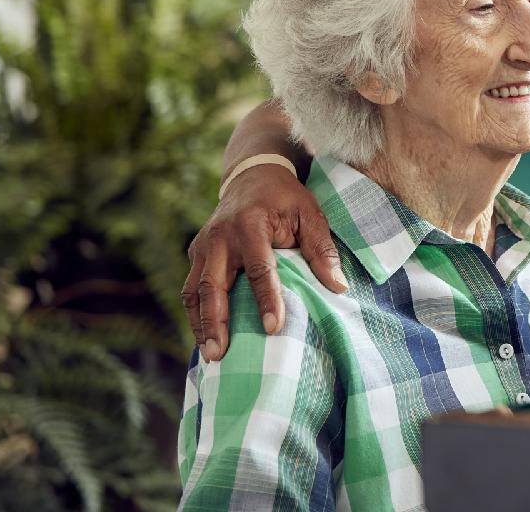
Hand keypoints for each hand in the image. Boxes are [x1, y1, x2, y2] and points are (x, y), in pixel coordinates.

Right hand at [182, 163, 346, 360]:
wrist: (254, 175)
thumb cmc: (287, 198)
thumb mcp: (311, 214)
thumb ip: (322, 250)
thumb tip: (338, 287)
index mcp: (250, 224)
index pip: (259, 268)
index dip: (266, 299)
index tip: (274, 328)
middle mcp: (220, 236)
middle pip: (214, 284)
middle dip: (216, 322)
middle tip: (220, 354)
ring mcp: (203, 245)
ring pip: (195, 290)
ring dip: (201, 323)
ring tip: (210, 354)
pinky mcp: (196, 254)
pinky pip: (191, 288)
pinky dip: (195, 314)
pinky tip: (205, 336)